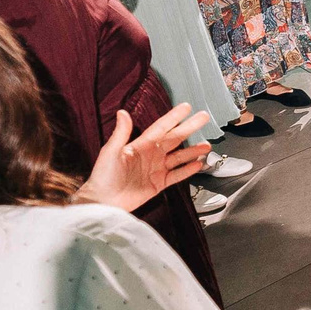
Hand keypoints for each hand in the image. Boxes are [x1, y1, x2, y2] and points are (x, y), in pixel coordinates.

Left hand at [78, 104, 209, 211]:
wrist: (103, 202)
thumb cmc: (103, 176)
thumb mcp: (110, 152)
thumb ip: (121, 133)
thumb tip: (122, 112)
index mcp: (140, 145)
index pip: (161, 127)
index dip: (174, 117)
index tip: (186, 107)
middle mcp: (150, 155)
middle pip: (174, 138)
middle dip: (190, 128)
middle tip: (204, 118)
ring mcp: (156, 169)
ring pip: (179, 157)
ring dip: (192, 150)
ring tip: (207, 145)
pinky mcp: (158, 184)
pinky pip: (176, 175)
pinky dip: (187, 170)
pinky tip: (198, 164)